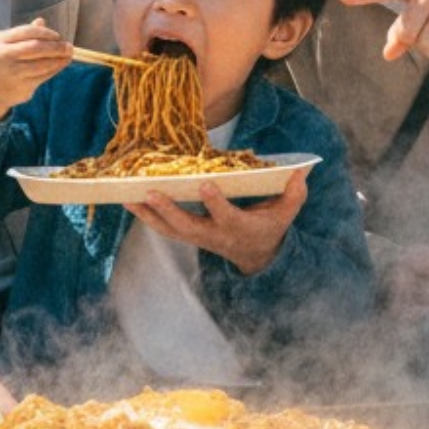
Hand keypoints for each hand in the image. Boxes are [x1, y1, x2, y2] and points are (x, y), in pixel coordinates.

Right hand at [0, 17, 71, 120]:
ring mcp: (11, 72)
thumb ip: (24, 34)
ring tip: (68, 56)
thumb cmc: (4, 61)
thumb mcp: (8, 45)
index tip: (57, 36)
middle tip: (69, 47)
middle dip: (55, 47)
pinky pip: (43, 76)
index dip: (45, 33)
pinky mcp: (21, 86)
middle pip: (35, 48)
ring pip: (42, 64)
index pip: (27, 31)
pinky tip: (61, 65)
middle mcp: (3, 56)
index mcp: (0, 41)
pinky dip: (55, 69)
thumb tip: (41, 21)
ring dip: (59, 59)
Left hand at [124, 169, 307, 274]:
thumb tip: (300, 172)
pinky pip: (163, 228)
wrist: (255, 256)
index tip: (205, 184)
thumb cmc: (270, 226)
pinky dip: (145, 216)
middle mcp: (213, 235)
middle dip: (169, 211)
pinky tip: (128, 201)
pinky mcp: (187, 235)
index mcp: (238, 227)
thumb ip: (293, 194)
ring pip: (169, 229)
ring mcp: (198, 237)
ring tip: (127, 196)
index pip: (226, 215)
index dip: (215, 202)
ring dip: (148, 214)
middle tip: (152, 192)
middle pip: (188, 226)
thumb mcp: (286, 212)